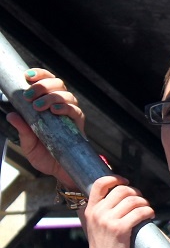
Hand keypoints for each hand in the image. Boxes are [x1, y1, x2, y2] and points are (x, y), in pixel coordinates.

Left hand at [5, 68, 85, 187]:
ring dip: (52, 96)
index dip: (40, 75)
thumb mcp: (29, 144)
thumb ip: (22, 130)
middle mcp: (61, 106)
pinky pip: (76, 110)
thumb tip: (12, 115)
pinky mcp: (79, 124)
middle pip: (58, 84)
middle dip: (43, 85)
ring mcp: (71, 114)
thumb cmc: (47, 157)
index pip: (47, 83)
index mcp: (48, 106)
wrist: (62, 172)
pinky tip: (56, 111)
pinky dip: (65, 107)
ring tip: (39, 106)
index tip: (27, 76)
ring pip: (67, 94)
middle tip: (30, 95)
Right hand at [83, 176, 154, 247]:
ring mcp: (108, 221)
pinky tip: (150, 215)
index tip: (125, 181)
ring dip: (144, 203)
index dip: (115, 178)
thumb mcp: (94, 226)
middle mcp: (97, 213)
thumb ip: (101, 211)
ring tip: (147, 210)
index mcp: (90, 210)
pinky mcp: (120, 229)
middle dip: (136, 192)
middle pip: (122, 190)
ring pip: (133, 200)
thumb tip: (118, 195)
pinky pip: (140, 212)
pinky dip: (149, 211)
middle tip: (141, 201)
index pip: (99, 183)